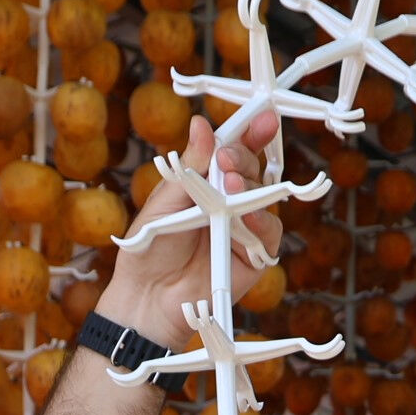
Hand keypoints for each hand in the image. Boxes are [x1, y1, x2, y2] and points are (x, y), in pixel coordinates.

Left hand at [95, 111, 283, 347]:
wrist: (146, 297)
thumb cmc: (149, 249)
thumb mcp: (166, 199)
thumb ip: (190, 165)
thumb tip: (201, 124)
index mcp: (208, 184)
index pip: (235, 152)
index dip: (250, 134)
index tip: (263, 116)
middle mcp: (230, 204)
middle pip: (254, 170)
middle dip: (246, 157)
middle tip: (229, 157)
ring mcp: (243, 230)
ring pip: (265, 198)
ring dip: (251, 187)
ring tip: (232, 184)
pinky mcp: (253, 259)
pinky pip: (269, 235)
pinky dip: (261, 223)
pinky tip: (247, 217)